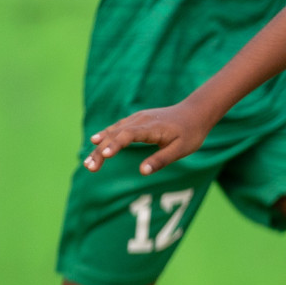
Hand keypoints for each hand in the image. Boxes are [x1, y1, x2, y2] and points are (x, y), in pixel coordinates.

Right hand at [84, 102, 210, 175]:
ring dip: (100, 145)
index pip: (128, 135)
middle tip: (90, 167)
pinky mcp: (137, 119)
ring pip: (114, 131)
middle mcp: (141, 120)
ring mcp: (138, 118)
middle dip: (101, 151)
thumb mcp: (181, 150)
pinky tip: (95, 141)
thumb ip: (161, 160)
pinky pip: (118, 127)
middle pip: (116, 134)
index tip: (104, 155)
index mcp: (152, 128)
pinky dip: (106, 135)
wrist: (195, 112)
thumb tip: (142, 172)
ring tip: (89, 162)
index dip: (115, 145)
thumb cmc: (190, 133)